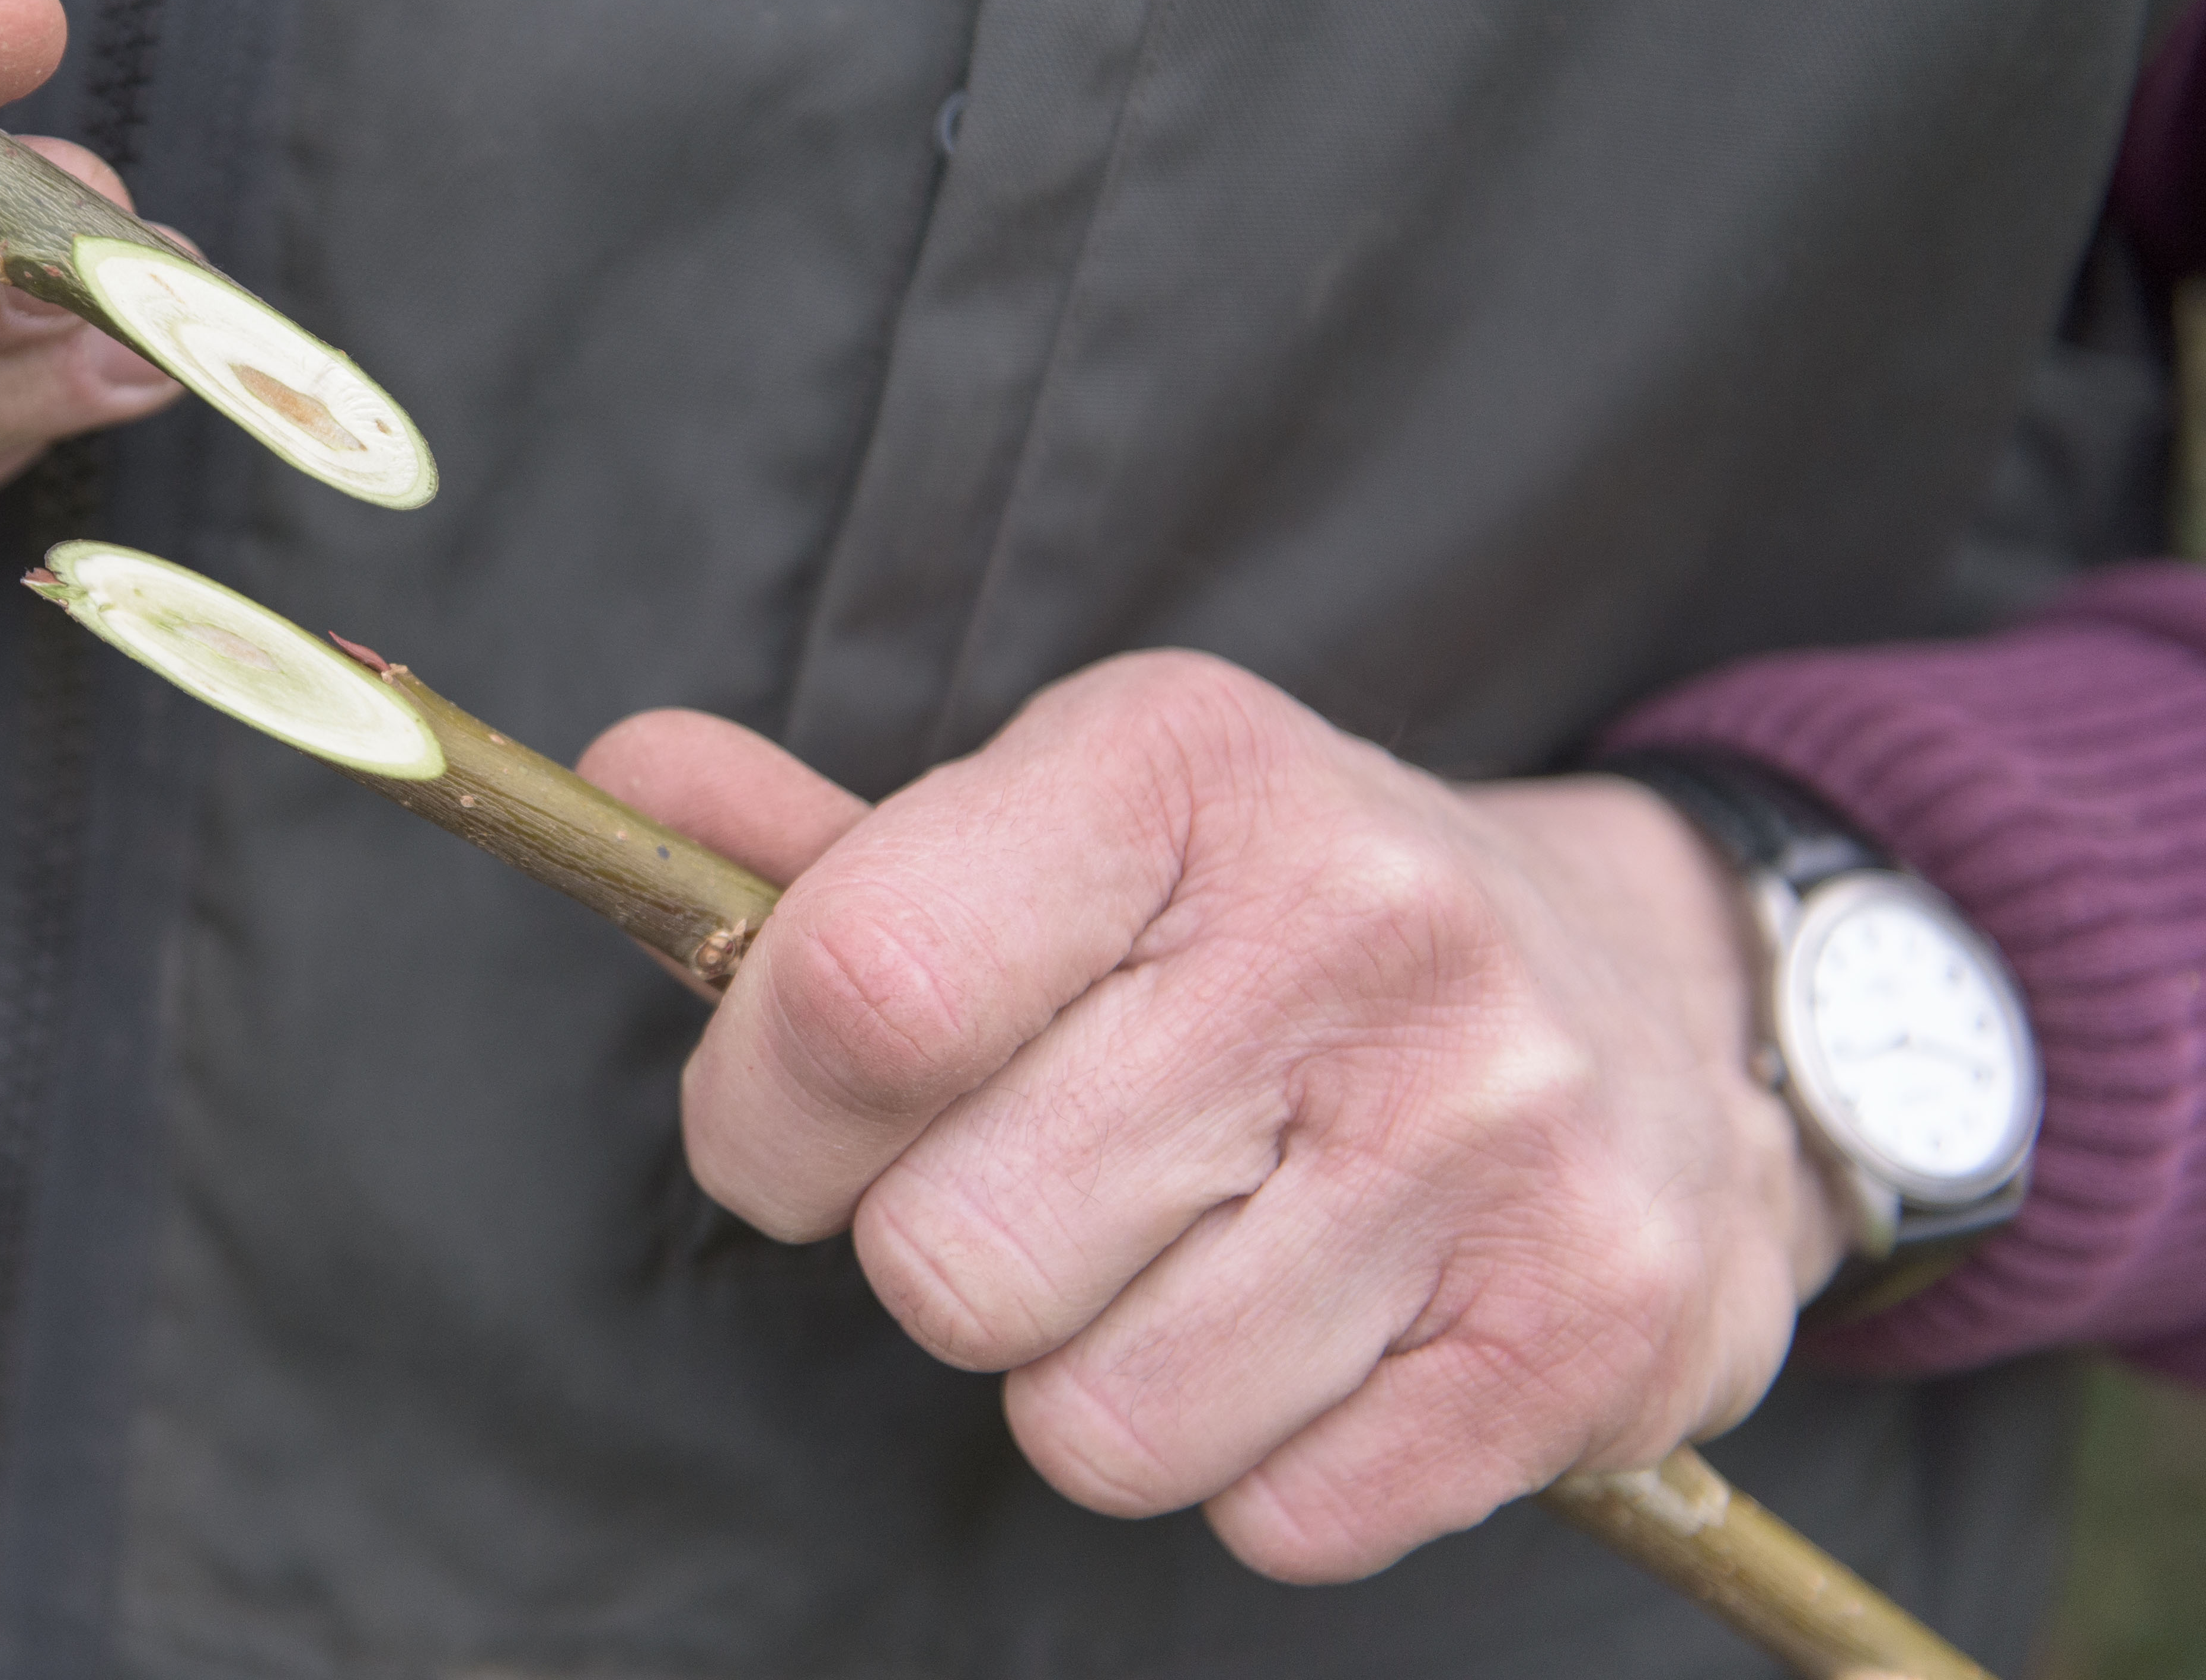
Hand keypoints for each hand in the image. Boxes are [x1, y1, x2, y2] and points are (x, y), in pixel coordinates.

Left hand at [581, 653, 1849, 1581]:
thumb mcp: (1065, 827)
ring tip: (1192, 1249)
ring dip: (1094, 1374)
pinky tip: (1321, 1323)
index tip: (794, 1126)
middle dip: (941, 1251)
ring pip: (1096, 1423)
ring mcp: (1489, 1136)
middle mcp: (1352, 927)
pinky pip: (1273, 1518)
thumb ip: (828, 853)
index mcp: (1179, 766)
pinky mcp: (1587, 1328)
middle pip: (949, 1257)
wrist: (1658, 993)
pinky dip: (1260, 1461)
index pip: (857, 992)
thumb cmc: (1273, 920)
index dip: (762, 1112)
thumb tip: (627, 776)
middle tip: (1043, 1177)